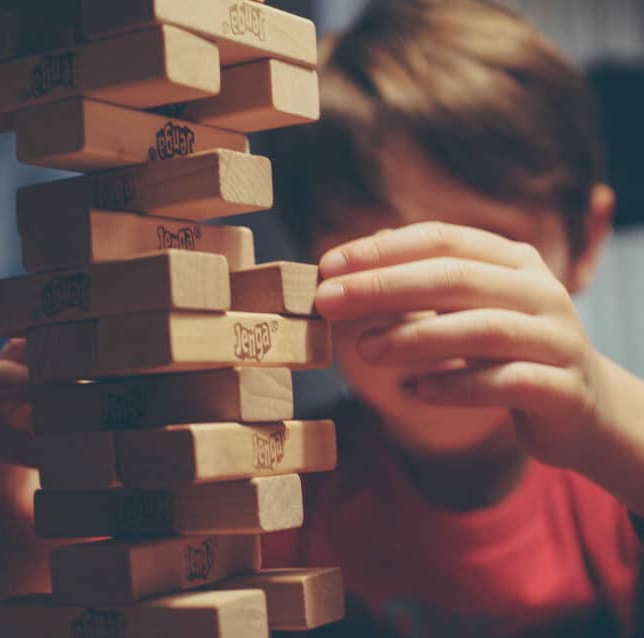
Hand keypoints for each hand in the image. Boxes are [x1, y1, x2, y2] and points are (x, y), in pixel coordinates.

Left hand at [315, 221, 608, 470]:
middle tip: (328, 301)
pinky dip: (457, 385)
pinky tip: (417, 391)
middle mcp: (540, 291)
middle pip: (455, 277)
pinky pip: (506, 383)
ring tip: (364, 350)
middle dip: (384, 286)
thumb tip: (361, 259)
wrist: (584, 409)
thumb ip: (426, 283)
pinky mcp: (563, 389)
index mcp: (513, 261)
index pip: (441, 239)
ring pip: (482, 329)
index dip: (381, 250)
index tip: (326, 265)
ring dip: (414, 337)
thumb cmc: (510, 352)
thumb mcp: (472, 308)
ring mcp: (557, 339)